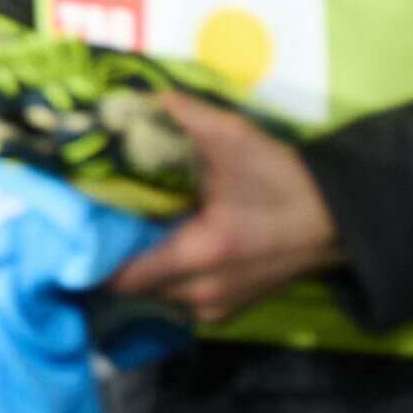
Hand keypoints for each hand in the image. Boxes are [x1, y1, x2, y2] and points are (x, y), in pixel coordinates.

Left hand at [103, 94, 341, 322]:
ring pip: (150, 295)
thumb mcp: (236, 138)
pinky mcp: (225, 312)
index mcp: (202, 253)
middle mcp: (203, 293)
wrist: (341, 221)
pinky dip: (161, 277)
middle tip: (89, 222)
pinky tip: (158, 245)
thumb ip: (180, 117)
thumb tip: (129, 101)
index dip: (88, 252)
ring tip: (120, 230)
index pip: (121, 274)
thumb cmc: (286, 181)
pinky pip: (175, 299)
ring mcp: (215, 308)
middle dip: (106, 256)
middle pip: (129, 287)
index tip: (71, 224)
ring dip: (134, 267)